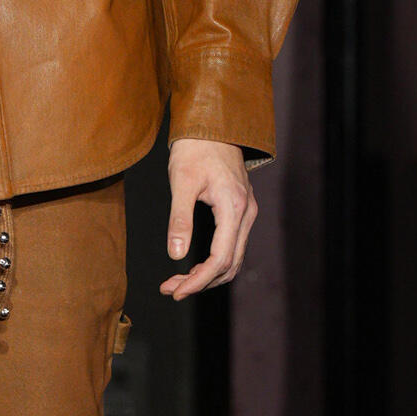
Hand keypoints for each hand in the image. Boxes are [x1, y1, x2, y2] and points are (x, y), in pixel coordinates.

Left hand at [162, 138, 255, 299]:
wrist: (213, 124)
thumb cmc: (195, 148)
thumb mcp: (181, 181)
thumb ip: (179, 219)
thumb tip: (176, 255)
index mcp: (233, 207)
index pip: (219, 259)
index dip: (198, 280)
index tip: (176, 291)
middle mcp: (246, 213)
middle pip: (229, 264)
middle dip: (200, 282)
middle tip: (170, 289)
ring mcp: (246, 212)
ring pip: (232, 258)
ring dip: (206, 274)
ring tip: (176, 281)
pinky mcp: (240, 210)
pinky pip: (231, 245)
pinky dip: (213, 261)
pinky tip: (191, 265)